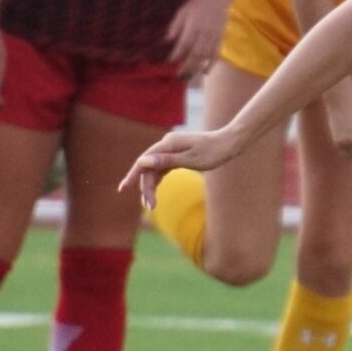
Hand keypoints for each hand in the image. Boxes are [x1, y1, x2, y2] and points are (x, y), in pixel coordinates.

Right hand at [120, 127, 245, 204]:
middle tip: (149, 207)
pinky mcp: (176, 156)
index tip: (123, 189)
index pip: (143, 161)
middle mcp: (166, 146)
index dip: (132, 175)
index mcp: (167, 145)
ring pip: (154, 170)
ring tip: (150, 206)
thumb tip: (142, 161)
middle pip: (148, 168)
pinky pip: (162, 170)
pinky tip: (155, 194)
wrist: (228, 143)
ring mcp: (171, 151)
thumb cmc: (212, 152)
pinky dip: (158, 181)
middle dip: (146, 188)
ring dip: (151, 187)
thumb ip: (166, 161)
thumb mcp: (190, 159)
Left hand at [162, 0, 229, 80]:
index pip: (184, 43)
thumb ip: (175, 26)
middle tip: (178, 77)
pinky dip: (211, 64)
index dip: (176, 54)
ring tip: (188, 78)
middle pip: (195, 54)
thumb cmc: (197, 4)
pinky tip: (204, 72)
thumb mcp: (182, 12)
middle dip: (186, 67)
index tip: (169, 62)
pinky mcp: (221, 38)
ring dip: (196, 68)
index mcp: (193, 25)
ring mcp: (214, 36)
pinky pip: (216, 54)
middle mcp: (204, 32)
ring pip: (205, 56)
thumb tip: (167, 41)